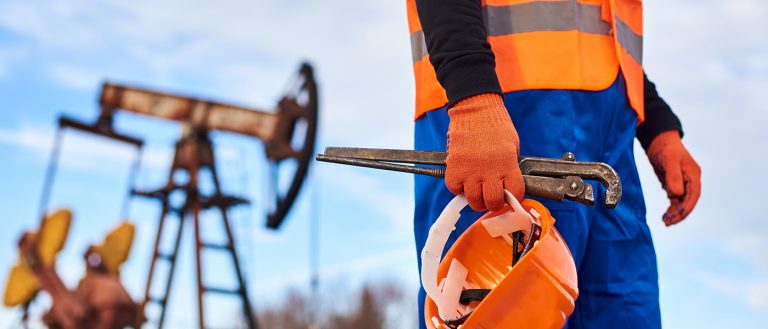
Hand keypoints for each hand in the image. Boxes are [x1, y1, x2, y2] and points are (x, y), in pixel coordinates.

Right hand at [445, 93, 524, 210]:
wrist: (475, 108)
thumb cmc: (495, 124)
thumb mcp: (512, 146)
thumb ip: (510, 167)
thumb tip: (506, 186)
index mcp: (507, 164)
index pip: (515, 193)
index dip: (514, 197)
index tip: (510, 195)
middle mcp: (489, 170)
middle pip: (492, 202)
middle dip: (493, 203)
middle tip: (491, 197)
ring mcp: (470, 170)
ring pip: (473, 200)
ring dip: (476, 198)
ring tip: (477, 190)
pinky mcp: (454, 167)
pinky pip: (455, 188)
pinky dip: (459, 188)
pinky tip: (464, 180)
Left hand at [646, 130, 700, 225]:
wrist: (658, 139)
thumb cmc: (665, 148)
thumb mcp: (669, 161)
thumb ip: (673, 177)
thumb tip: (676, 195)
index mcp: (693, 174)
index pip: (693, 195)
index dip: (686, 208)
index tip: (676, 217)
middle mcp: (690, 180)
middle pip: (688, 201)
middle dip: (679, 213)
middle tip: (667, 223)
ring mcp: (683, 182)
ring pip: (681, 202)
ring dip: (675, 213)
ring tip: (665, 222)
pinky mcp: (674, 183)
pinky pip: (675, 199)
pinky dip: (671, 208)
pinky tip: (665, 215)